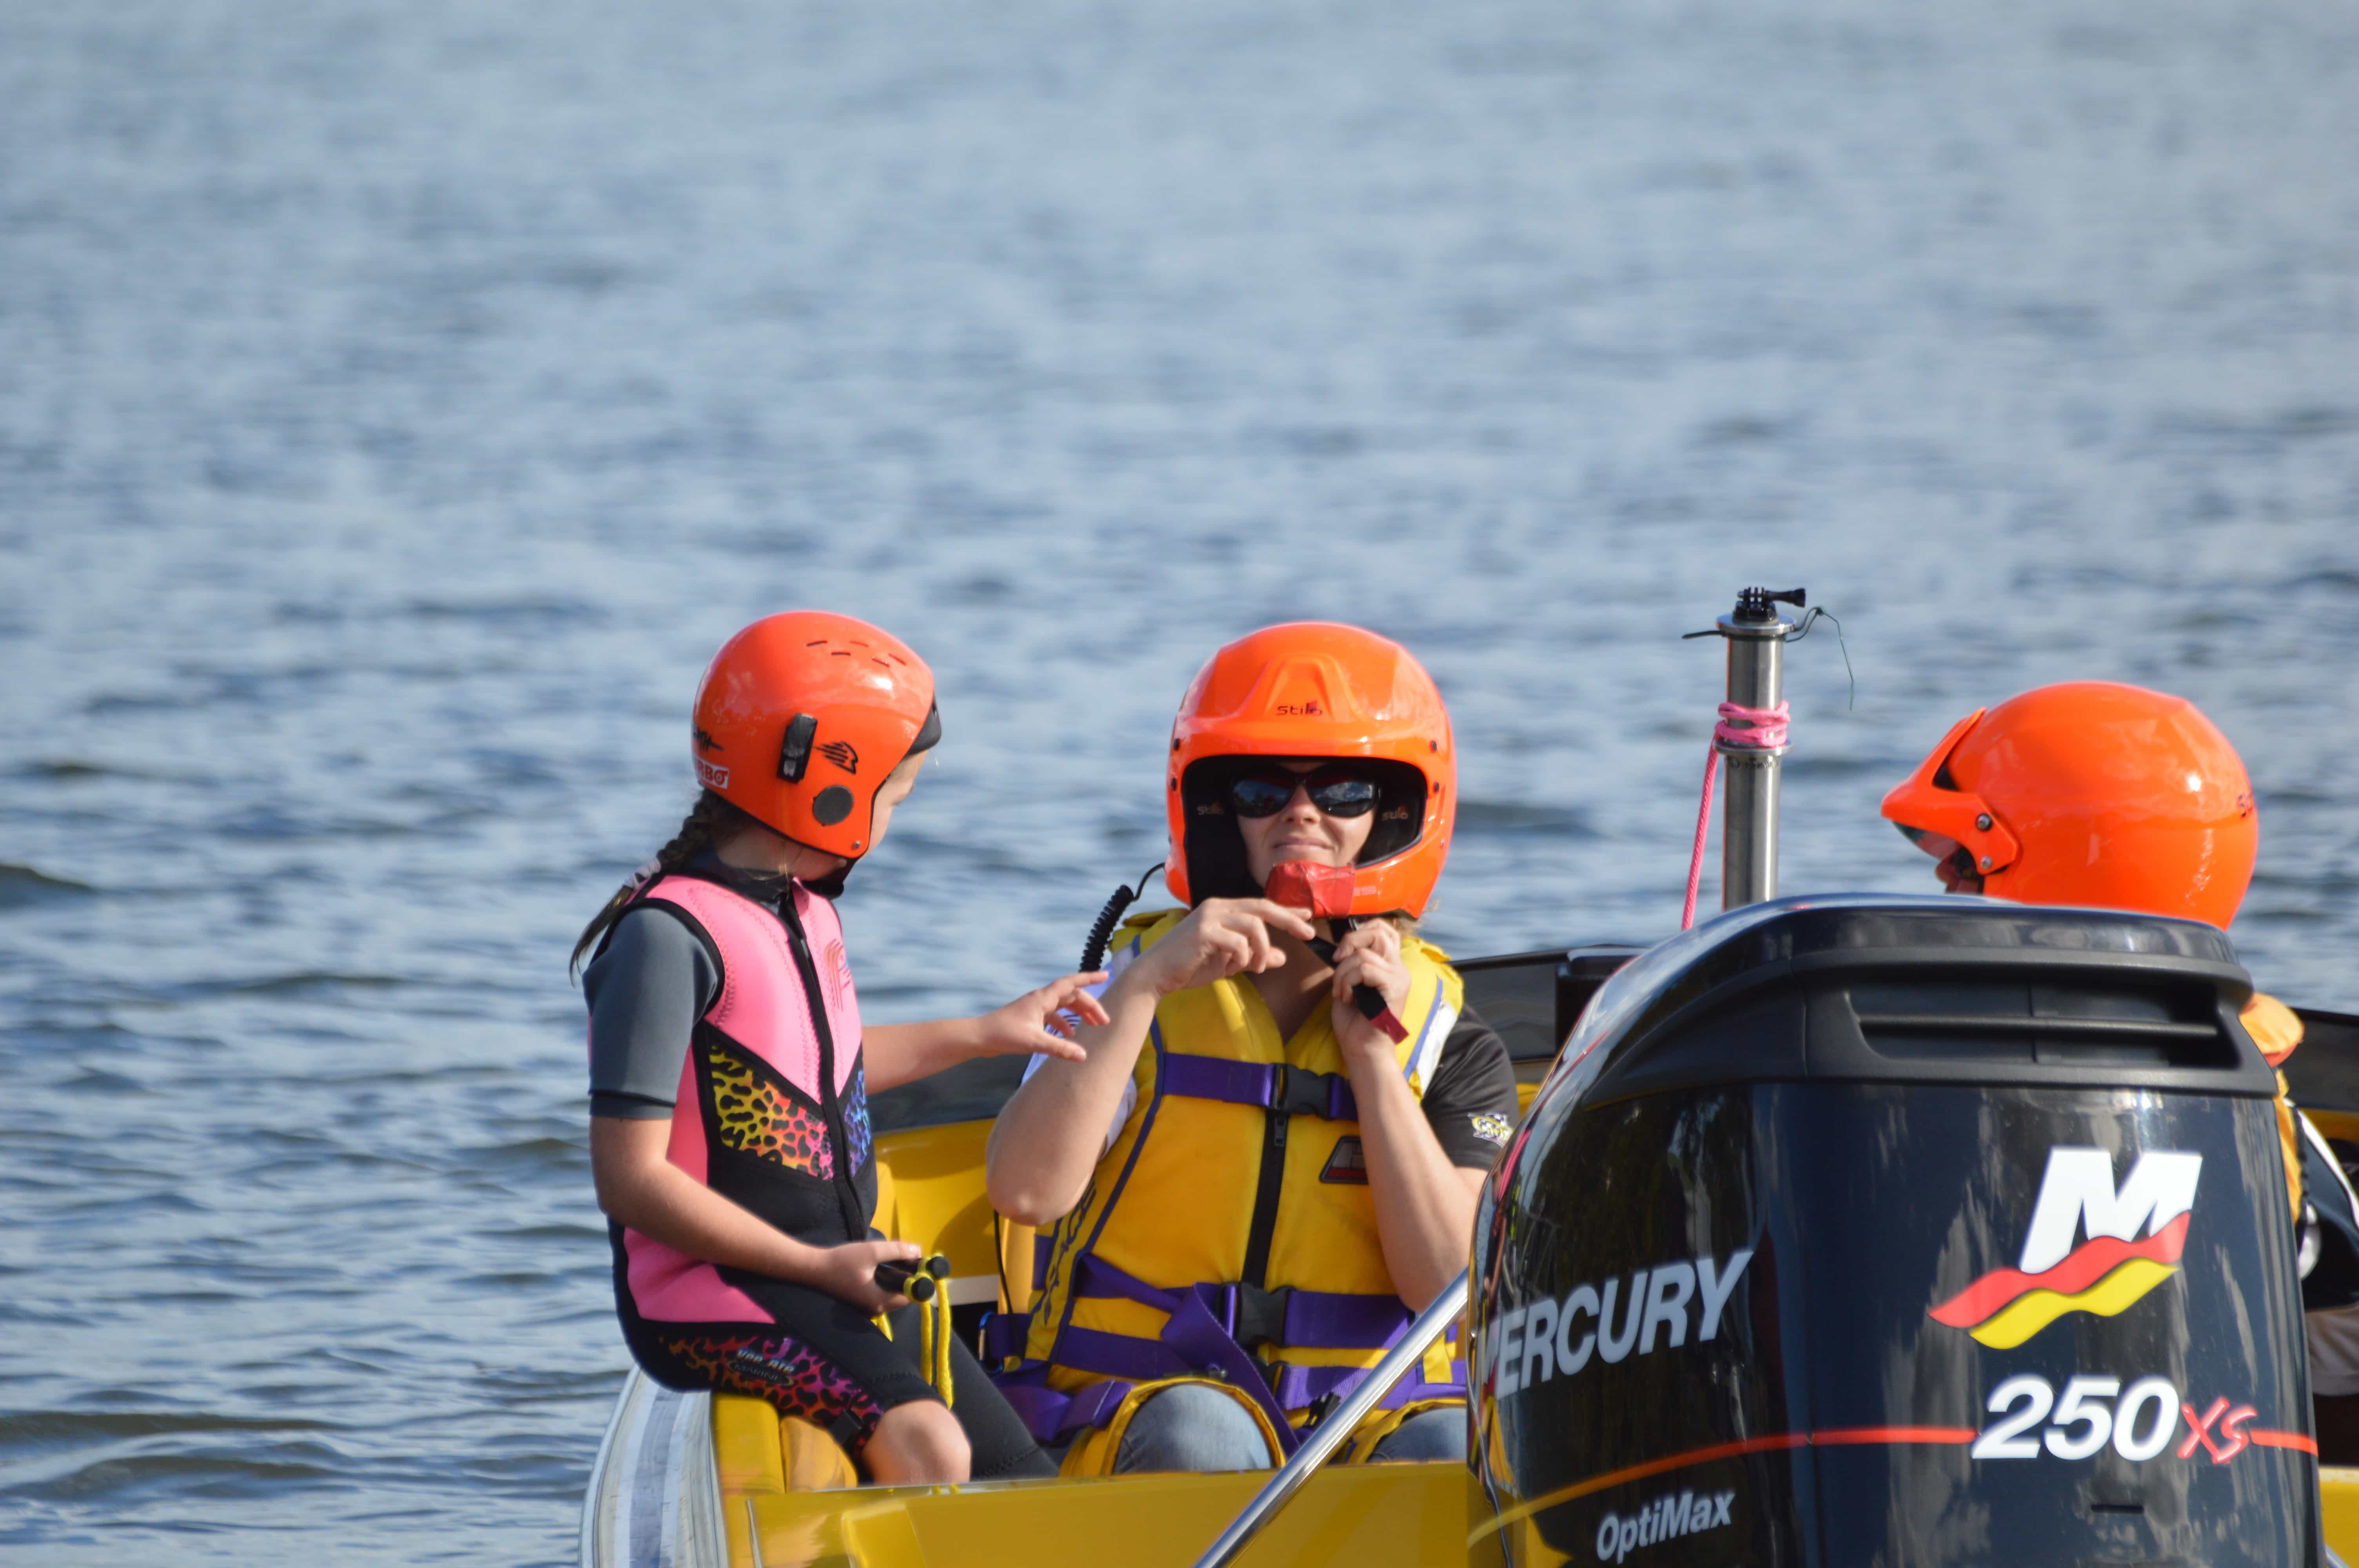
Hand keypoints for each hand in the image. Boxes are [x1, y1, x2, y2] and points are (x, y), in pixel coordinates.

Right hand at [810, 1238, 922, 1312]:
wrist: (813, 1268)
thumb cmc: (842, 1261)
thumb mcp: (871, 1251)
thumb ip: (897, 1251)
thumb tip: (919, 1251)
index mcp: (880, 1302)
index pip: (911, 1296)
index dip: (919, 1279)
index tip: (921, 1262)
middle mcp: (876, 1309)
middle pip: (902, 1294)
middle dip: (907, 1275)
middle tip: (905, 1256)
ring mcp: (868, 1306)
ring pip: (892, 1292)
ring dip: (896, 1276)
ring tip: (892, 1257)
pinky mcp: (862, 1300)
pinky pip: (882, 1291)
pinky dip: (886, 1279)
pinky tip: (880, 1264)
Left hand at [974, 972, 1112, 1063]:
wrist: (980, 1037)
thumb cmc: (1004, 1035)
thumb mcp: (1034, 1042)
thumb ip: (1059, 1048)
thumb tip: (1083, 1055)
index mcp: (1043, 998)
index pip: (1071, 983)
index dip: (1089, 979)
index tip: (1106, 975)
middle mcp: (1040, 1000)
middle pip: (1071, 996)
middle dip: (1089, 1006)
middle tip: (1104, 1021)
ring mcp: (1035, 1008)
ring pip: (1063, 1005)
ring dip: (1079, 1013)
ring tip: (1093, 1026)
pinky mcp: (1030, 1018)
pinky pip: (1053, 1016)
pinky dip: (1064, 1023)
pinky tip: (1070, 1036)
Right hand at [1134, 898, 1317, 996]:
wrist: (1156, 975)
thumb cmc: (1189, 966)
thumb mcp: (1228, 962)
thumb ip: (1253, 957)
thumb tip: (1283, 957)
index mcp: (1222, 910)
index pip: (1261, 906)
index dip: (1286, 911)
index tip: (1308, 917)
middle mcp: (1217, 907)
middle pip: (1262, 907)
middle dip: (1288, 920)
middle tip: (1307, 934)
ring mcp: (1209, 917)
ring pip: (1253, 925)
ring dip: (1262, 949)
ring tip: (1259, 967)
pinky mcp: (1203, 931)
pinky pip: (1237, 942)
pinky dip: (1242, 957)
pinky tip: (1235, 967)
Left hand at [1330, 921, 1411, 1057]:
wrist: (1363, 1049)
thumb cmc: (1355, 1021)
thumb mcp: (1351, 984)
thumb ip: (1353, 963)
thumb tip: (1342, 947)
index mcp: (1390, 966)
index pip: (1385, 930)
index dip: (1361, 930)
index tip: (1342, 951)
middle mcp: (1399, 968)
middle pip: (1378, 932)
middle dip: (1350, 941)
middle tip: (1337, 961)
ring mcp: (1399, 977)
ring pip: (1364, 954)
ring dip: (1342, 972)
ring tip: (1341, 992)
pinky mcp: (1394, 987)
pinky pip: (1364, 969)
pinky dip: (1348, 982)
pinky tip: (1347, 998)